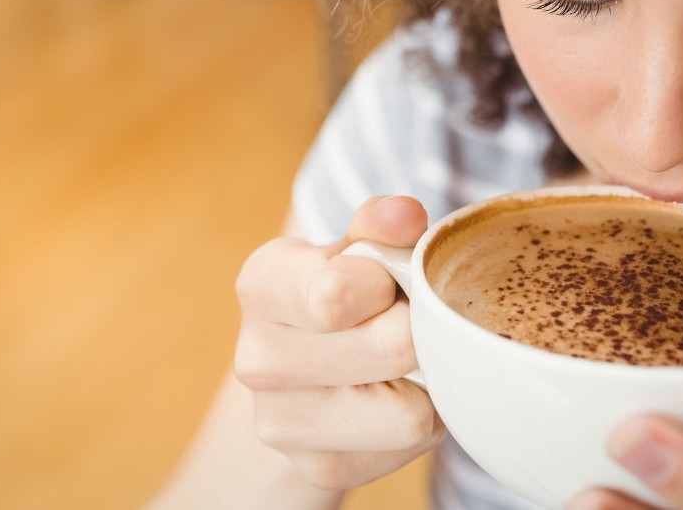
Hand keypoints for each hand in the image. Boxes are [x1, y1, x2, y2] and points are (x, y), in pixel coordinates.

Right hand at [233, 196, 445, 489]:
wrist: (312, 373)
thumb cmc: (350, 291)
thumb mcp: (361, 246)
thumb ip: (382, 224)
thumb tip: (404, 215)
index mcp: (262, 283)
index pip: (335, 295)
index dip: (387, 284)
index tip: (384, 281)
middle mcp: (256, 358)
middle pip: (392, 347)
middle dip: (417, 329)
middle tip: (402, 321)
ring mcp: (281, 422)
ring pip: (409, 411)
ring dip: (426, 381)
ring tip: (402, 363)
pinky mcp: (317, 467)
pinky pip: (410, 445)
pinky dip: (423, 418)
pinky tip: (395, 396)